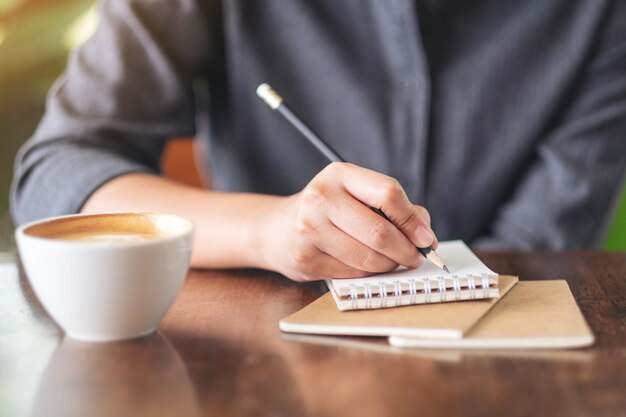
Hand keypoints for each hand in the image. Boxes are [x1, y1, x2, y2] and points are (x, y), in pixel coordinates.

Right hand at [259, 162, 437, 281]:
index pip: (388, 193)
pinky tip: (367, 265)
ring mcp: (309, 230)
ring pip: (369, 258)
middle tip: (416, 257)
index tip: (426, 237)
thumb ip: (393, 207)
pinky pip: (354, 273)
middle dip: (406, 250)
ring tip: (392, 260)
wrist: (277, 229)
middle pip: (380, 232)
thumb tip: (424, 235)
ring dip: (390, 264)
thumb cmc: (328, 210)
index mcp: (340, 175)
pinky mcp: (306, 260)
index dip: (412, 219)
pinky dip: (369, 273)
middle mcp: (321, 199)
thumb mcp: (356, 193)